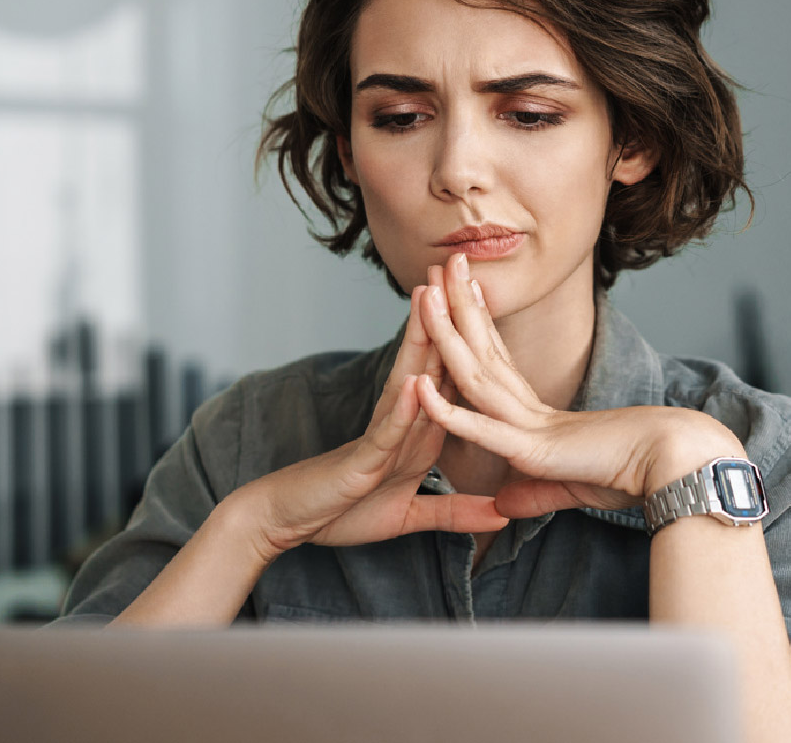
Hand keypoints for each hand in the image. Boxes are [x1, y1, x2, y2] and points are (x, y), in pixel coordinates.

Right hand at [236, 282, 507, 559]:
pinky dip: (401, 411)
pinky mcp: (363, 463)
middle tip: (457, 269)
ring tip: (432, 297)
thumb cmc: (343, 512)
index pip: (447, 378)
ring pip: (406, 384)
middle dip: (445, 318)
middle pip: (428, 363)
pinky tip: (415, 384)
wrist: (287, 522)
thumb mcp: (409, 517)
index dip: (468, 340)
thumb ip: (455, 513)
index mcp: (416, 434)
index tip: (484, 301)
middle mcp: (399, 426)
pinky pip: (386, 434)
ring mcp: (381, 440)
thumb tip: (502, 516)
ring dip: (421, 342)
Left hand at [414, 254, 743, 518]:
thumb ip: (533, 493)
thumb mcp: (569, 488)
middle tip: (442, 264)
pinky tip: (418, 389)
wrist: (678, 466)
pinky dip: (448, 411)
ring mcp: (528, 425)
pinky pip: (482, 427)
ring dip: (446, 332)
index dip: (473, 325)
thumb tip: (502, 504)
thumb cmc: (633, 472)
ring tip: (427, 291)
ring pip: (475, 373)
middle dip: (458, 306)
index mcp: (537, 412)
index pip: (495, 360)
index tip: (454, 292)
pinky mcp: (533, 449)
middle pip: (482, 350)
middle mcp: (528, 410)